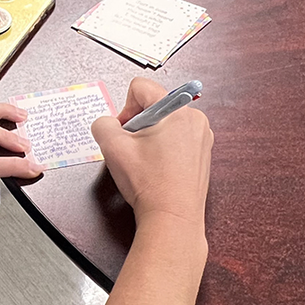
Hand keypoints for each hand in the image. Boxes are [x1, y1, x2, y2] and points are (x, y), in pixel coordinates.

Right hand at [90, 78, 212, 229]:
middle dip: (138, 124)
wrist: (172, 217)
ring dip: (151, 137)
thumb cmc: (150, 185)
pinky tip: (158, 168)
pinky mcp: (203, 152)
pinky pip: (177, 137)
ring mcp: (202, 136)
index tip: (124, 131)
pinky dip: (164, 148)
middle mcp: (194, 118)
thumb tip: (107, 123)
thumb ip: (102, 125)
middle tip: (134, 150)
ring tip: (147, 161)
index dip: (125, 108)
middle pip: (155, 105)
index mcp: (175, 110)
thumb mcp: (112, 148)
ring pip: (166, 122)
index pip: (141, 87)